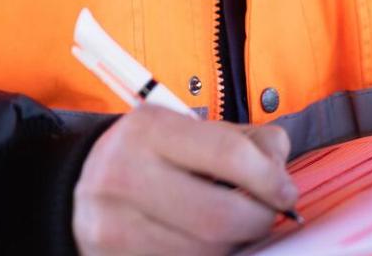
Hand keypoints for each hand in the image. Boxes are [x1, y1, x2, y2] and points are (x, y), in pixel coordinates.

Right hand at [74, 105, 297, 255]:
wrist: (85, 186)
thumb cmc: (155, 156)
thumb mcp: (194, 132)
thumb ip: (249, 143)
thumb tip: (281, 178)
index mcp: (149, 129)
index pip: (229, 155)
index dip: (270, 179)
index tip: (286, 193)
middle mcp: (123, 175)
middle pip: (220, 216)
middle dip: (258, 221)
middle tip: (265, 217)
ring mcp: (112, 225)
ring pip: (205, 252)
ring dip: (234, 245)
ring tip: (233, 229)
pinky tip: (207, 243)